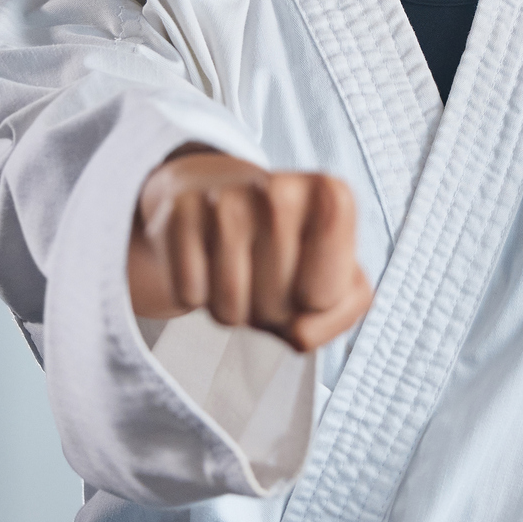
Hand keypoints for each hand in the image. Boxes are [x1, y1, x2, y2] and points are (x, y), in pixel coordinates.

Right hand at [128, 147, 373, 352]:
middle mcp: (278, 189)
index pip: (324, 296)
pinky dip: (196, 294)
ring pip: (230, 306)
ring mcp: (224, 197)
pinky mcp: (178, 212)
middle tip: (266, 275)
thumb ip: (345, 309)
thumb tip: (298, 332)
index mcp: (332, 198)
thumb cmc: (285, 246)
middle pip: (277, 307)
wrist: (216, 200)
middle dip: (272, 309)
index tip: (310, 276)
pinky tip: (205, 262)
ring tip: (238, 271)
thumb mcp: (334, 276)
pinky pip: (189, 294)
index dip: (313, 304)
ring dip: (234, 308)